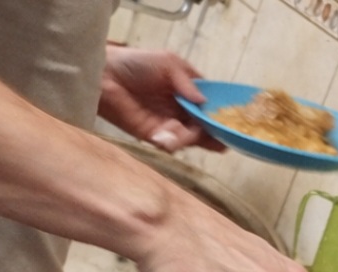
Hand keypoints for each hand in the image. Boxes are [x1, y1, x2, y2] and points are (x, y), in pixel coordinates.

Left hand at [99, 45, 224, 152]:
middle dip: (212, 134)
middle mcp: (182, 109)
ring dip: (191, 139)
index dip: (221, 113)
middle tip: (220, 141)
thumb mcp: (168, 63)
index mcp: (188, 90)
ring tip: (186, 135)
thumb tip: (203, 102)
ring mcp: (170, 124)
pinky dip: (173, 143)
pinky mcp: (155, 136)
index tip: (232, 122)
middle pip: (204, 126)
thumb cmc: (137, 63)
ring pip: (190, 138)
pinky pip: (171, 144)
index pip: (210, 104)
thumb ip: (187, 81)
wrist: (105, 76)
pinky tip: (168, 139)